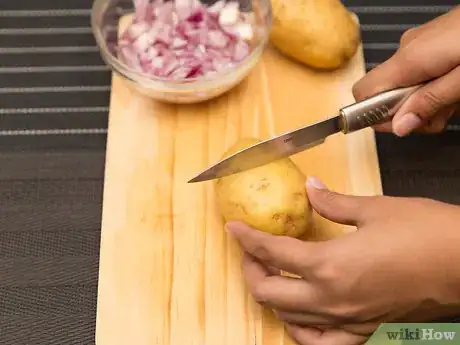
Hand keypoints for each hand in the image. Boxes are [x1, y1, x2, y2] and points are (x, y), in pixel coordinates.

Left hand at [226, 177, 459, 344]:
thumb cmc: (424, 234)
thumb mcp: (374, 209)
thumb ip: (332, 202)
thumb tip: (310, 189)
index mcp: (330, 265)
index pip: (273, 253)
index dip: (248, 239)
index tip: (234, 229)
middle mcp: (332, 299)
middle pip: (269, 293)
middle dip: (251, 269)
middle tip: (251, 251)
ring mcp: (347, 321)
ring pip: (289, 319)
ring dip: (272, 296)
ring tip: (272, 276)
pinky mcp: (364, 332)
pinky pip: (321, 344)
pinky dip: (301, 331)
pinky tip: (300, 317)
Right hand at [352, 5, 459, 136]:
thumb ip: (430, 103)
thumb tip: (399, 125)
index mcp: (410, 59)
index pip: (364, 93)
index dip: (376, 115)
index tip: (404, 125)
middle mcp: (408, 50)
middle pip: (386, 94)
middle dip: (411, 112)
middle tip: (442, 115)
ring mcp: (418, 45)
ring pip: (404, 87)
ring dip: (426, 101)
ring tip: (456, 99)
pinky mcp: (430, 45)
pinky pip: (418, 74)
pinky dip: (433, 87)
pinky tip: (454, 88)